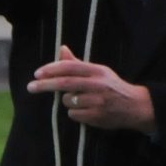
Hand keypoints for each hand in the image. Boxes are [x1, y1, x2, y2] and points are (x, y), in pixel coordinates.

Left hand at [31, 46, 157, 134]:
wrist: (135, 106)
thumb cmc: (112, 87)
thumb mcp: (98, 72)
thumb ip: (78, 63)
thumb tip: (62, 49)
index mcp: (97, 71)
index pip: (70, 67)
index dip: (51, 69)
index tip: (37, 73)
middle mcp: (97, 84)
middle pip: (64, 83)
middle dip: (45, 85)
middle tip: (30, 87)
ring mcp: (97, 101)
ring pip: (68, 100)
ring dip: (67, 101)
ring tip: (80, 101)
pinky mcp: (96, 116)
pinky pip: (73, 114)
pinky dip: (75, 113)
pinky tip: (86, 111)